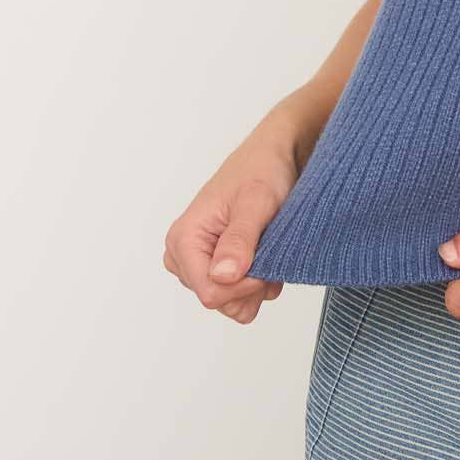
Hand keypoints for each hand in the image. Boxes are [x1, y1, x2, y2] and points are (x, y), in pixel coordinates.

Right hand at [163, 109, 299, 323]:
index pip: (210, 292)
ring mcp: (201, 262)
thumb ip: (239, 240)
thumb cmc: (262, 171)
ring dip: (258, 284)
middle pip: (219, 300)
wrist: (275, 157)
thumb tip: (222, 276)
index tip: (265, 261)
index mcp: (183, 239)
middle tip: (270, 251)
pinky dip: (260, 282)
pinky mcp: (218, 266)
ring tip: (270, 250)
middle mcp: (184, 255)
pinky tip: (269, 255)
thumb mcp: (255, 203)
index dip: (244, 285)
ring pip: (231, 302)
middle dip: (251, 284)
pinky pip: (239, 296)